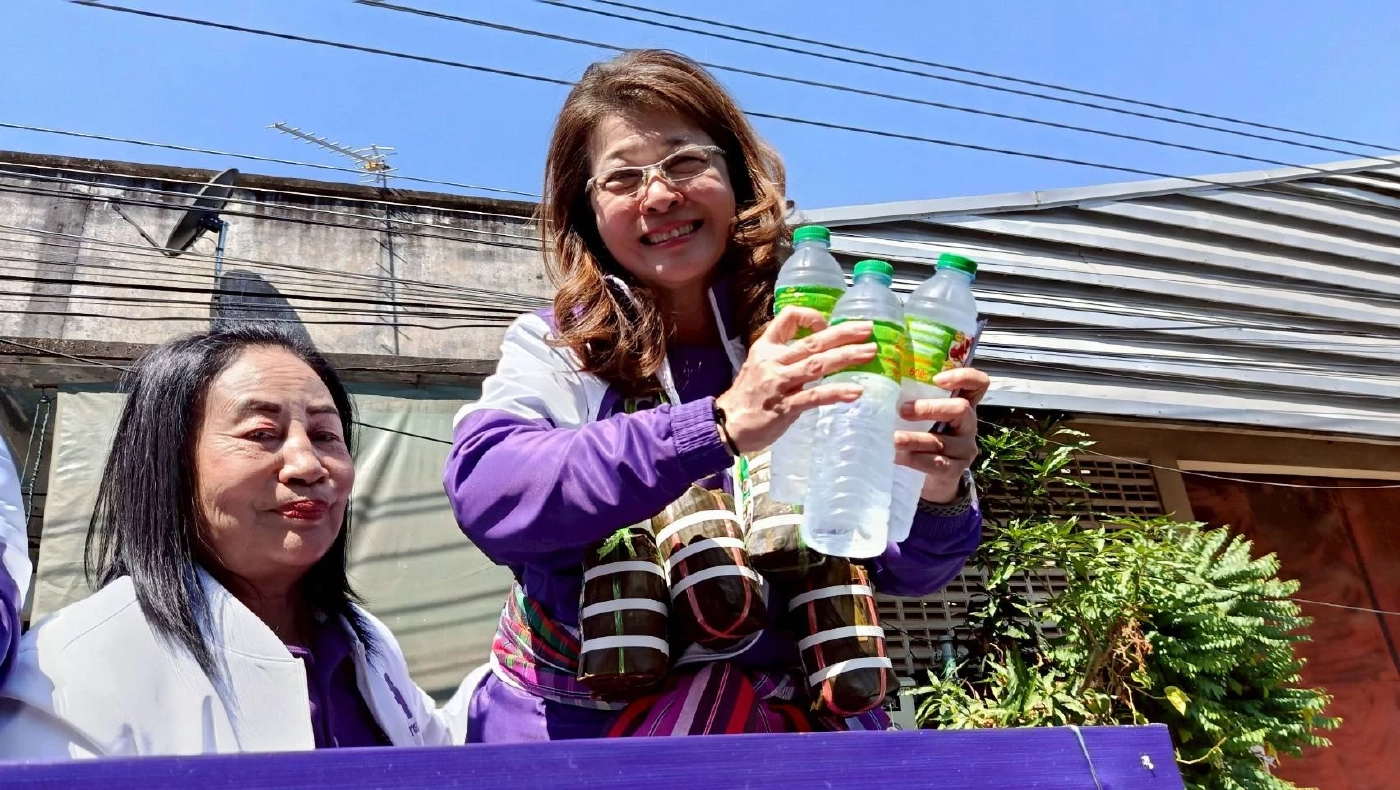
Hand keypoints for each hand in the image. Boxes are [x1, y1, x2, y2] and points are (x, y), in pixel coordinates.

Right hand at [715, 306, 876, 453]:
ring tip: (869, 352)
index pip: (789, 318)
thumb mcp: (760, 365)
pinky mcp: (785, 406)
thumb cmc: (748, 396)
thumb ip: (785, 356)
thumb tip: (817, 349)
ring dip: (846, 357)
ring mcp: (780, 383)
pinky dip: (836, 392)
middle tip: (868, 329)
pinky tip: (855, 391)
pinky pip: (815, 396)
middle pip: (813, 341)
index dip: (811, 318)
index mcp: (766, 347)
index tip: (826, 326)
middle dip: (843, 334)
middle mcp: (773, 361)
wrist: (727, 425)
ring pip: (817, 365)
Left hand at [894, 367, 990, 503]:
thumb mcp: (924, 417)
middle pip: (961, 409)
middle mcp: (968, 425)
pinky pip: (938, 464)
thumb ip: (914, 400)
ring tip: (896, 438)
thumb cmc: (924, 437)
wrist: (931, 478)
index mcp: (963, 405)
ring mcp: (965, 448)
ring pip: (943, 440)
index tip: (936, 379)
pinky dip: (916, 459)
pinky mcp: (956, 470)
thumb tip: (880, 384)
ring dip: (916, 438)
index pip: (978, 384)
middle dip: (930, 408)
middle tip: (903, 411)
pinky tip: (899, 457)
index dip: (963, 377)